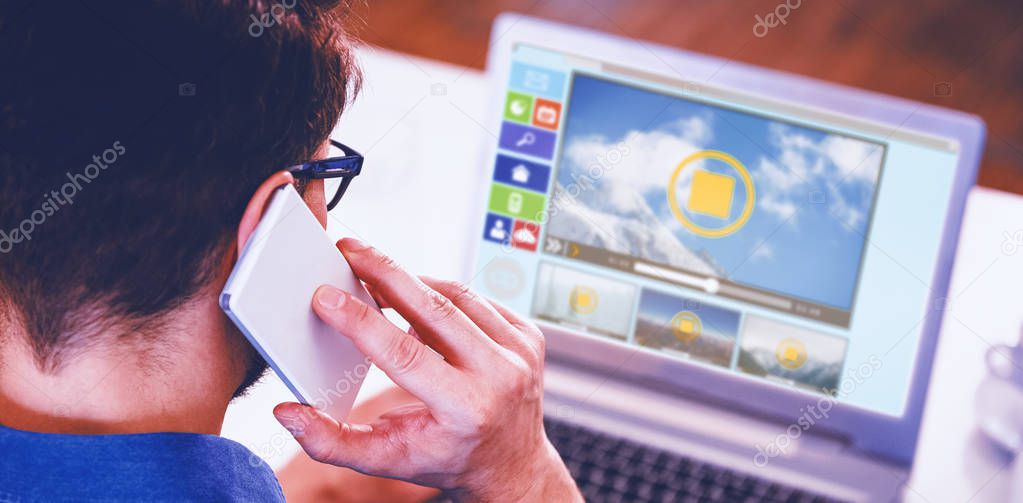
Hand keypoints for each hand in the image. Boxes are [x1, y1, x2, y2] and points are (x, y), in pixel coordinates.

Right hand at [272, 238, 580, 501]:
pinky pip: (475, 299)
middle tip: (348, 249)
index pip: (405, 354)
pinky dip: (440, 292)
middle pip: (434, 309)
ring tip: (372, 270)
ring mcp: (520, 352)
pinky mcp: (528, 335)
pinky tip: (415, 294)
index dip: (361, 321)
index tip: (326, 295)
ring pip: (455, 296)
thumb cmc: (446, 457)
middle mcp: (501, 377)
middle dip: (384, 272)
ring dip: (409, 280)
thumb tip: (287, 413)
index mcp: (466, 409)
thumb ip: (332, 441)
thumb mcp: (387, 459)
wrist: (510, 463)